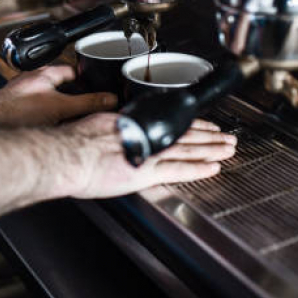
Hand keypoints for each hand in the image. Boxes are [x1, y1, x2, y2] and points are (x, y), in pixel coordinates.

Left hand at [0, 66, 116, 126]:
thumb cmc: (17, 109)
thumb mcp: (61, 106)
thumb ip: (87, 103)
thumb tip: (109, 100)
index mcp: (44, 74)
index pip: (72, 69)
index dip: (86, 77)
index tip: (96, 86)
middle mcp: (31, 82)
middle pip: (60, 86)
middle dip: (72, 97)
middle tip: (84, 108)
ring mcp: (22, 96)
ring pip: (47, 100)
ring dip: (57, 110)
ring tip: (67, 122)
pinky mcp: (14, 111)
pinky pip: (35, 113)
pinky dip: (44, 120)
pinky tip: (48, 131)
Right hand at [62, 114, 235, 198]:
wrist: (69, 155)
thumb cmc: (73, 143)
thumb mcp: (94, 124)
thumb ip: (110, 126)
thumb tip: (110, 127)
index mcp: (133, 125)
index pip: (168, 124)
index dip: (190, 125)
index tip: (204, 125)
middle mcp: (145, 136)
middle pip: (184, 136)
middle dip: (209, 136)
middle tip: (227, 137)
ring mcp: (149, 154)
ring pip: (188, 150)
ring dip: (211, 149)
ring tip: (228, 149)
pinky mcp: (148, 173)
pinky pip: (179, 170)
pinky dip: (198, 168)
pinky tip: (212, 167)